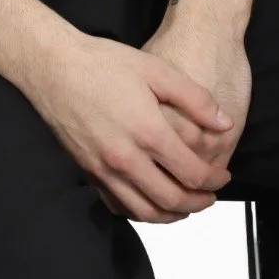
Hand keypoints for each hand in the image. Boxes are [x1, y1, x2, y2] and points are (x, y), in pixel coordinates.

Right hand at [93, 25, 250, 220]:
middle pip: (172, 200)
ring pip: (145, 211)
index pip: (192, 174)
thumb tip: (225, 123)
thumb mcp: (156, 69)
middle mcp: (126, 159)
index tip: (222, 177)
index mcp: (148, 132)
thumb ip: (195, 99)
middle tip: (210, 197)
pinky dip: (141, 211)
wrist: (53, 67)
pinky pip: (119, 205)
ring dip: (172, 214)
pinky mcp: (88, 172)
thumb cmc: (102, 63)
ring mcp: (104, 170)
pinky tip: (151, 201)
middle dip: (198, 203)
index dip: (214, 181)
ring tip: (186, 205)